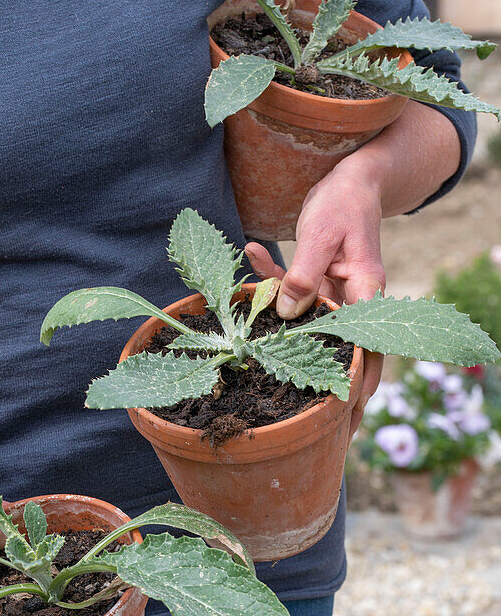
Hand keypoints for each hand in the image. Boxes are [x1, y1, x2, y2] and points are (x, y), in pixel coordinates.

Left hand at [245, 161, 384, 435]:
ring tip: (293, 406)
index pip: (367, 351)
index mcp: (366, 293)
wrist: (351, 178)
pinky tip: (249, 295)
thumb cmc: (342, 203)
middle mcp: (357, 302)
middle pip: (350, 357)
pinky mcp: (321, 286)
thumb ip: (300, 275)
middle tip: (327, 437)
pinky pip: (298, 302)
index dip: (356, 386)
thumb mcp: (318, 235)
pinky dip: (274, 299)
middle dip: (338, 394)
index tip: (347, 419)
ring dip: (300, 358)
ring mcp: (340, 297)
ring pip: (319, 337)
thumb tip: (285, 312)